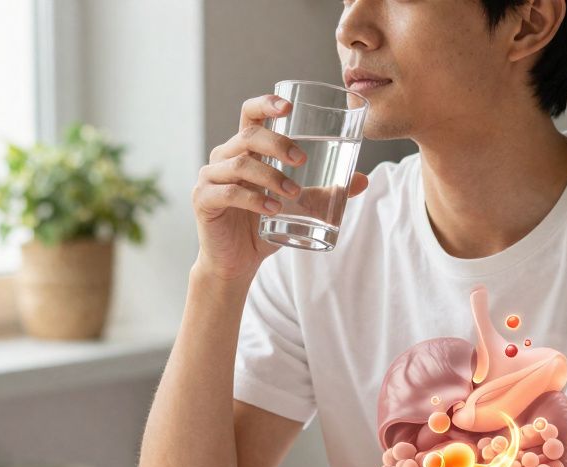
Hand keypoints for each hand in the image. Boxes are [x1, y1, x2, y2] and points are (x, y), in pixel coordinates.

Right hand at [192, 94, 369, 282]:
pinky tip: (272, 210)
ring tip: (293, 194)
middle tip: (302, 160)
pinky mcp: (203, 200)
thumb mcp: (299, 206)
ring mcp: (210, 177)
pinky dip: (253, 200)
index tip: (288, 108)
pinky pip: (228, 192)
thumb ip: (325, 191)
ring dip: (271, 177)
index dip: (266, 104)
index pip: (251, 115)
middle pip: (248, 136)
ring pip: (240, 165)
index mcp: (245, 150)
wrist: (236, 262)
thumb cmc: (264, 227)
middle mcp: (224, 157)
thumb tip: (362, 179)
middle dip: (277, 143)